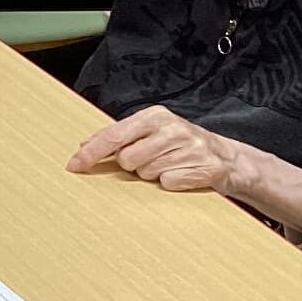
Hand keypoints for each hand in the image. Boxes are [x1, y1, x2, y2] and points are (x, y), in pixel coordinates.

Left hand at [69, 105, 245, 193]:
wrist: (228, 158)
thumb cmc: (181, 143)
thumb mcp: (151, 131)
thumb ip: (119, 136)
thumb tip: (84, 144)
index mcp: (155, 116)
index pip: (113, 136)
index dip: (91, 152)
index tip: (73, 165)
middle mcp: (172, 128)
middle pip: (128, 160)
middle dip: (135, 164)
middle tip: (153, 158)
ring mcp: (190, 148)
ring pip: (147, 174)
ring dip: (154, 174)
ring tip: (171, 164)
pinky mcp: (204, 168)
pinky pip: (168, 184)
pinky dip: (172, 183)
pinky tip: (183, 174)